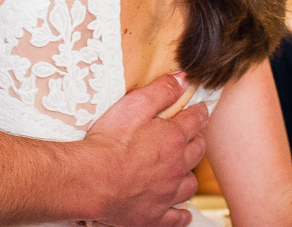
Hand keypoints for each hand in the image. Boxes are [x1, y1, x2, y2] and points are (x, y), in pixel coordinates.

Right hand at [82, 73, 208, 226]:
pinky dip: (181, 214)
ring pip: (189, 184)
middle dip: (197, 140)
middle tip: (193, 135)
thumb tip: (182, 79)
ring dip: (189, 175)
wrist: (91, 180)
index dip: (199, 112)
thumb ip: (161, 90)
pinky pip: (176, 217)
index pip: (195, 121)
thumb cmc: (109, 142)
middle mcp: (176, 167)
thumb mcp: (135, 104)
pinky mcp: (154, 215)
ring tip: (184, 169)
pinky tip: (182, 212)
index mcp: (174, 138)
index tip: (200, 109)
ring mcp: (167, 194)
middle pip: (197, 151)